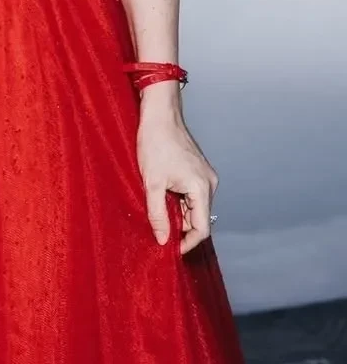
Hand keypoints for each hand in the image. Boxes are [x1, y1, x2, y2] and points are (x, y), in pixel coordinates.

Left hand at [136, 85, 217, 254]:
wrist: (160, 114)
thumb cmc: (155, 143)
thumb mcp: (152, 183)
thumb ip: (158, 214)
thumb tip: (163, 240)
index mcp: (202, 188)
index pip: (202, 229)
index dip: (187, 243)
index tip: (170, 250)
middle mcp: (210, 184)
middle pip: (200, 219)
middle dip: (182, 230)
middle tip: (160, 234)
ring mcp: (206, 176)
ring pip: (196, 207)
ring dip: (180, 215)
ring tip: (160, 215)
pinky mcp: (199, 171)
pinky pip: (193, 195)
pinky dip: (181, 202)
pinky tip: (165, 199)